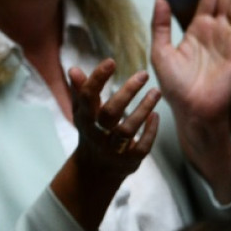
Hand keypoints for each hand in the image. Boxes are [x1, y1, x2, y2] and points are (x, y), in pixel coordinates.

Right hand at [52, 59, 159, 230]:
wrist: (95, 169)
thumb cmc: (91, 131)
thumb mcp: (82, 112)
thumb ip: (80, 91)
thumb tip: (74, 69)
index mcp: (84, 118)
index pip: (87, 96)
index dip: (98, 79)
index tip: (111, 62)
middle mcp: (96, 134)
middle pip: (110, 113)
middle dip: (127, 92)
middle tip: (143, 74)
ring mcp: (112, 149)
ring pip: (128, 129)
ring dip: (144, 109)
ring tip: (156, 92)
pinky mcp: (128, 160)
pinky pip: (142, 147)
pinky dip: (150, 131)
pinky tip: (156, 116)